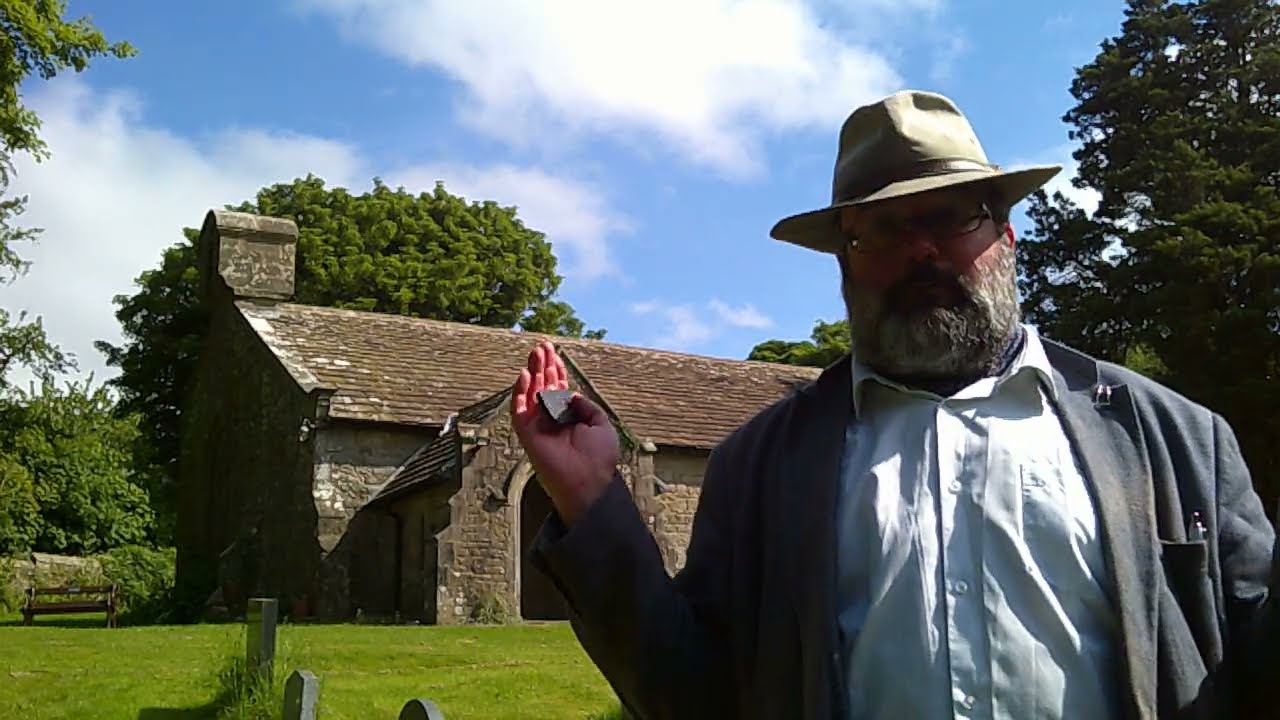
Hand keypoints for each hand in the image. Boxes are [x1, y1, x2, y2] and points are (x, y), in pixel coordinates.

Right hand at [510, 339, 619, 524]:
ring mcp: (539, 425)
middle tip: (542, 346)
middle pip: (544, 386)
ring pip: (530, 393)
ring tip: (535, 353)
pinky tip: (525, 375)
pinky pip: (519, 410)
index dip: (557, 369)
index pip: (559, 388)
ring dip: (532, 372)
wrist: (588, 481)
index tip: (554, 353)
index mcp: (570, 416)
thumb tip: (571, 393)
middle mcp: (552, 418)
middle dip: (543, 365)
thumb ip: (586, 406)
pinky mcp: (527, 433)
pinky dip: (520, 393)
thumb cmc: (599, 457)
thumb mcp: (601, 424)